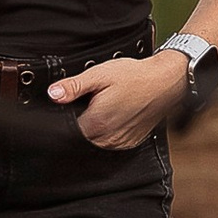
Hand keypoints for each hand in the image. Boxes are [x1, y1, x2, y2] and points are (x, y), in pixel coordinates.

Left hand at [48, 51, 188, 150]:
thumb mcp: (99, 75)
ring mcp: (120, 142)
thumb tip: (53, 94)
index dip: (67, 117)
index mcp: (96, 122)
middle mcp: (107, 138)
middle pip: (81, 137)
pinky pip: (110, 143)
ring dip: (94, 128)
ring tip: (105, 107)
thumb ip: (74, 86)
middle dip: (81, 122)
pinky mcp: (130, 143)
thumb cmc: (135, 77)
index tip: (72, 105)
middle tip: (92, 102)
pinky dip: (108, 132)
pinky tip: (114, 115)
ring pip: (95, 142)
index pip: (68, 130)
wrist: (165, 82)